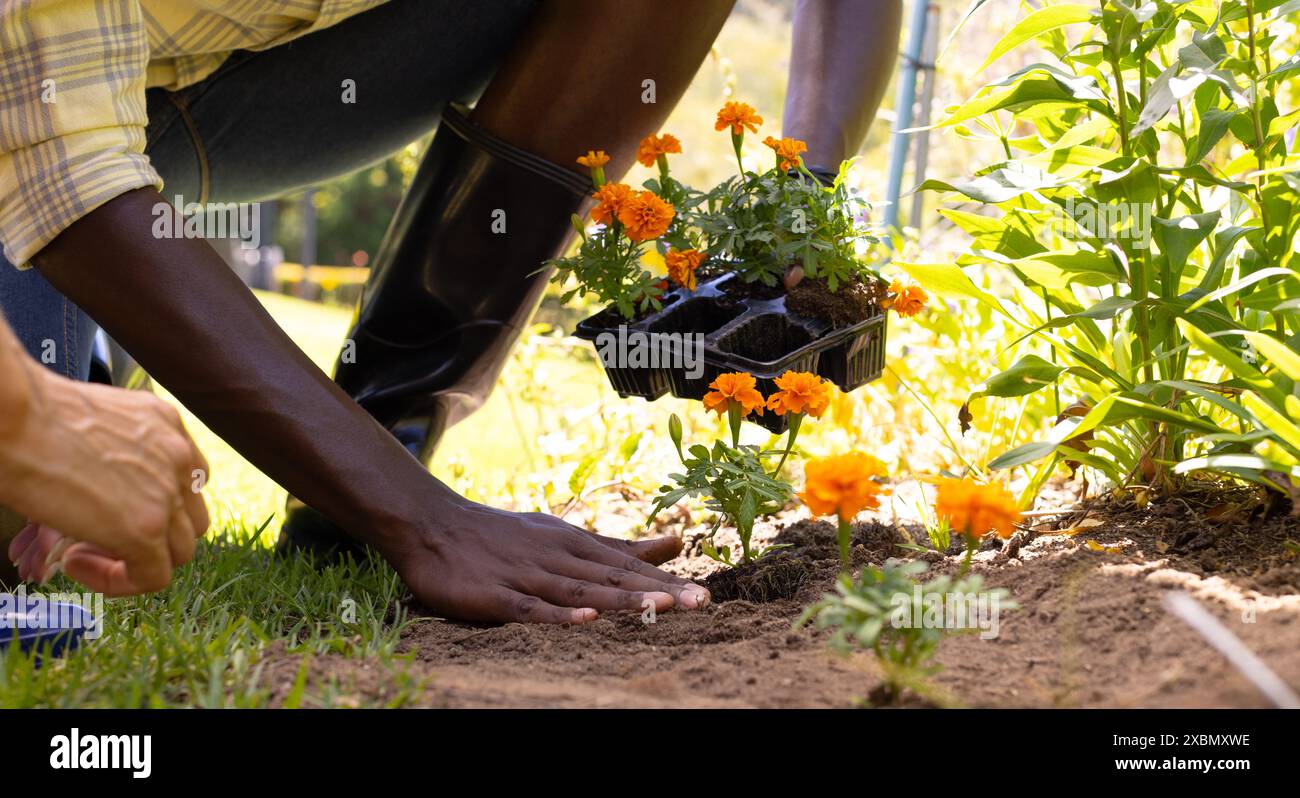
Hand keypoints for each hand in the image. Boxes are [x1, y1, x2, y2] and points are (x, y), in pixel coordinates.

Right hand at [0, 359, 209, 594]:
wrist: (11, 417)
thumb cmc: (27, 414)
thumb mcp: (91, 422)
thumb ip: (115, 451)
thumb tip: (101, 486)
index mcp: (166, 423)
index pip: (186, 481)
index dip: (154, 507)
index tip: (105, 511)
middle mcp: (178, 454)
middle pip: (189, 518)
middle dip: (151, 537)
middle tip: (94, 537)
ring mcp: (168, 492)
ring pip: (178, 552)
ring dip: (132, 561)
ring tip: (78, 552)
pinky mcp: (146, 527)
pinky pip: (152, 576)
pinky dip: (116, 581)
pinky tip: (72, 563)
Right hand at [395, 502, 708, 623]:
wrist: (434, 525)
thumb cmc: (507, 535)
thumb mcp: (566, 535)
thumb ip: (620, 547)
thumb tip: (674, 543)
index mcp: (575, 544)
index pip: (628, 566)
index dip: (666, 581)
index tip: (705, 593)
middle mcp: (557, 557)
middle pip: (614, 578)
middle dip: (659, 591)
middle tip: (701, 602)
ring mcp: (527, 576)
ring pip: (582, 590)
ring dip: (622, 600)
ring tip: (663, 607)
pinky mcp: (496, 596)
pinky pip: (531, 609)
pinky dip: (558, 613)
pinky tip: (586, 619)